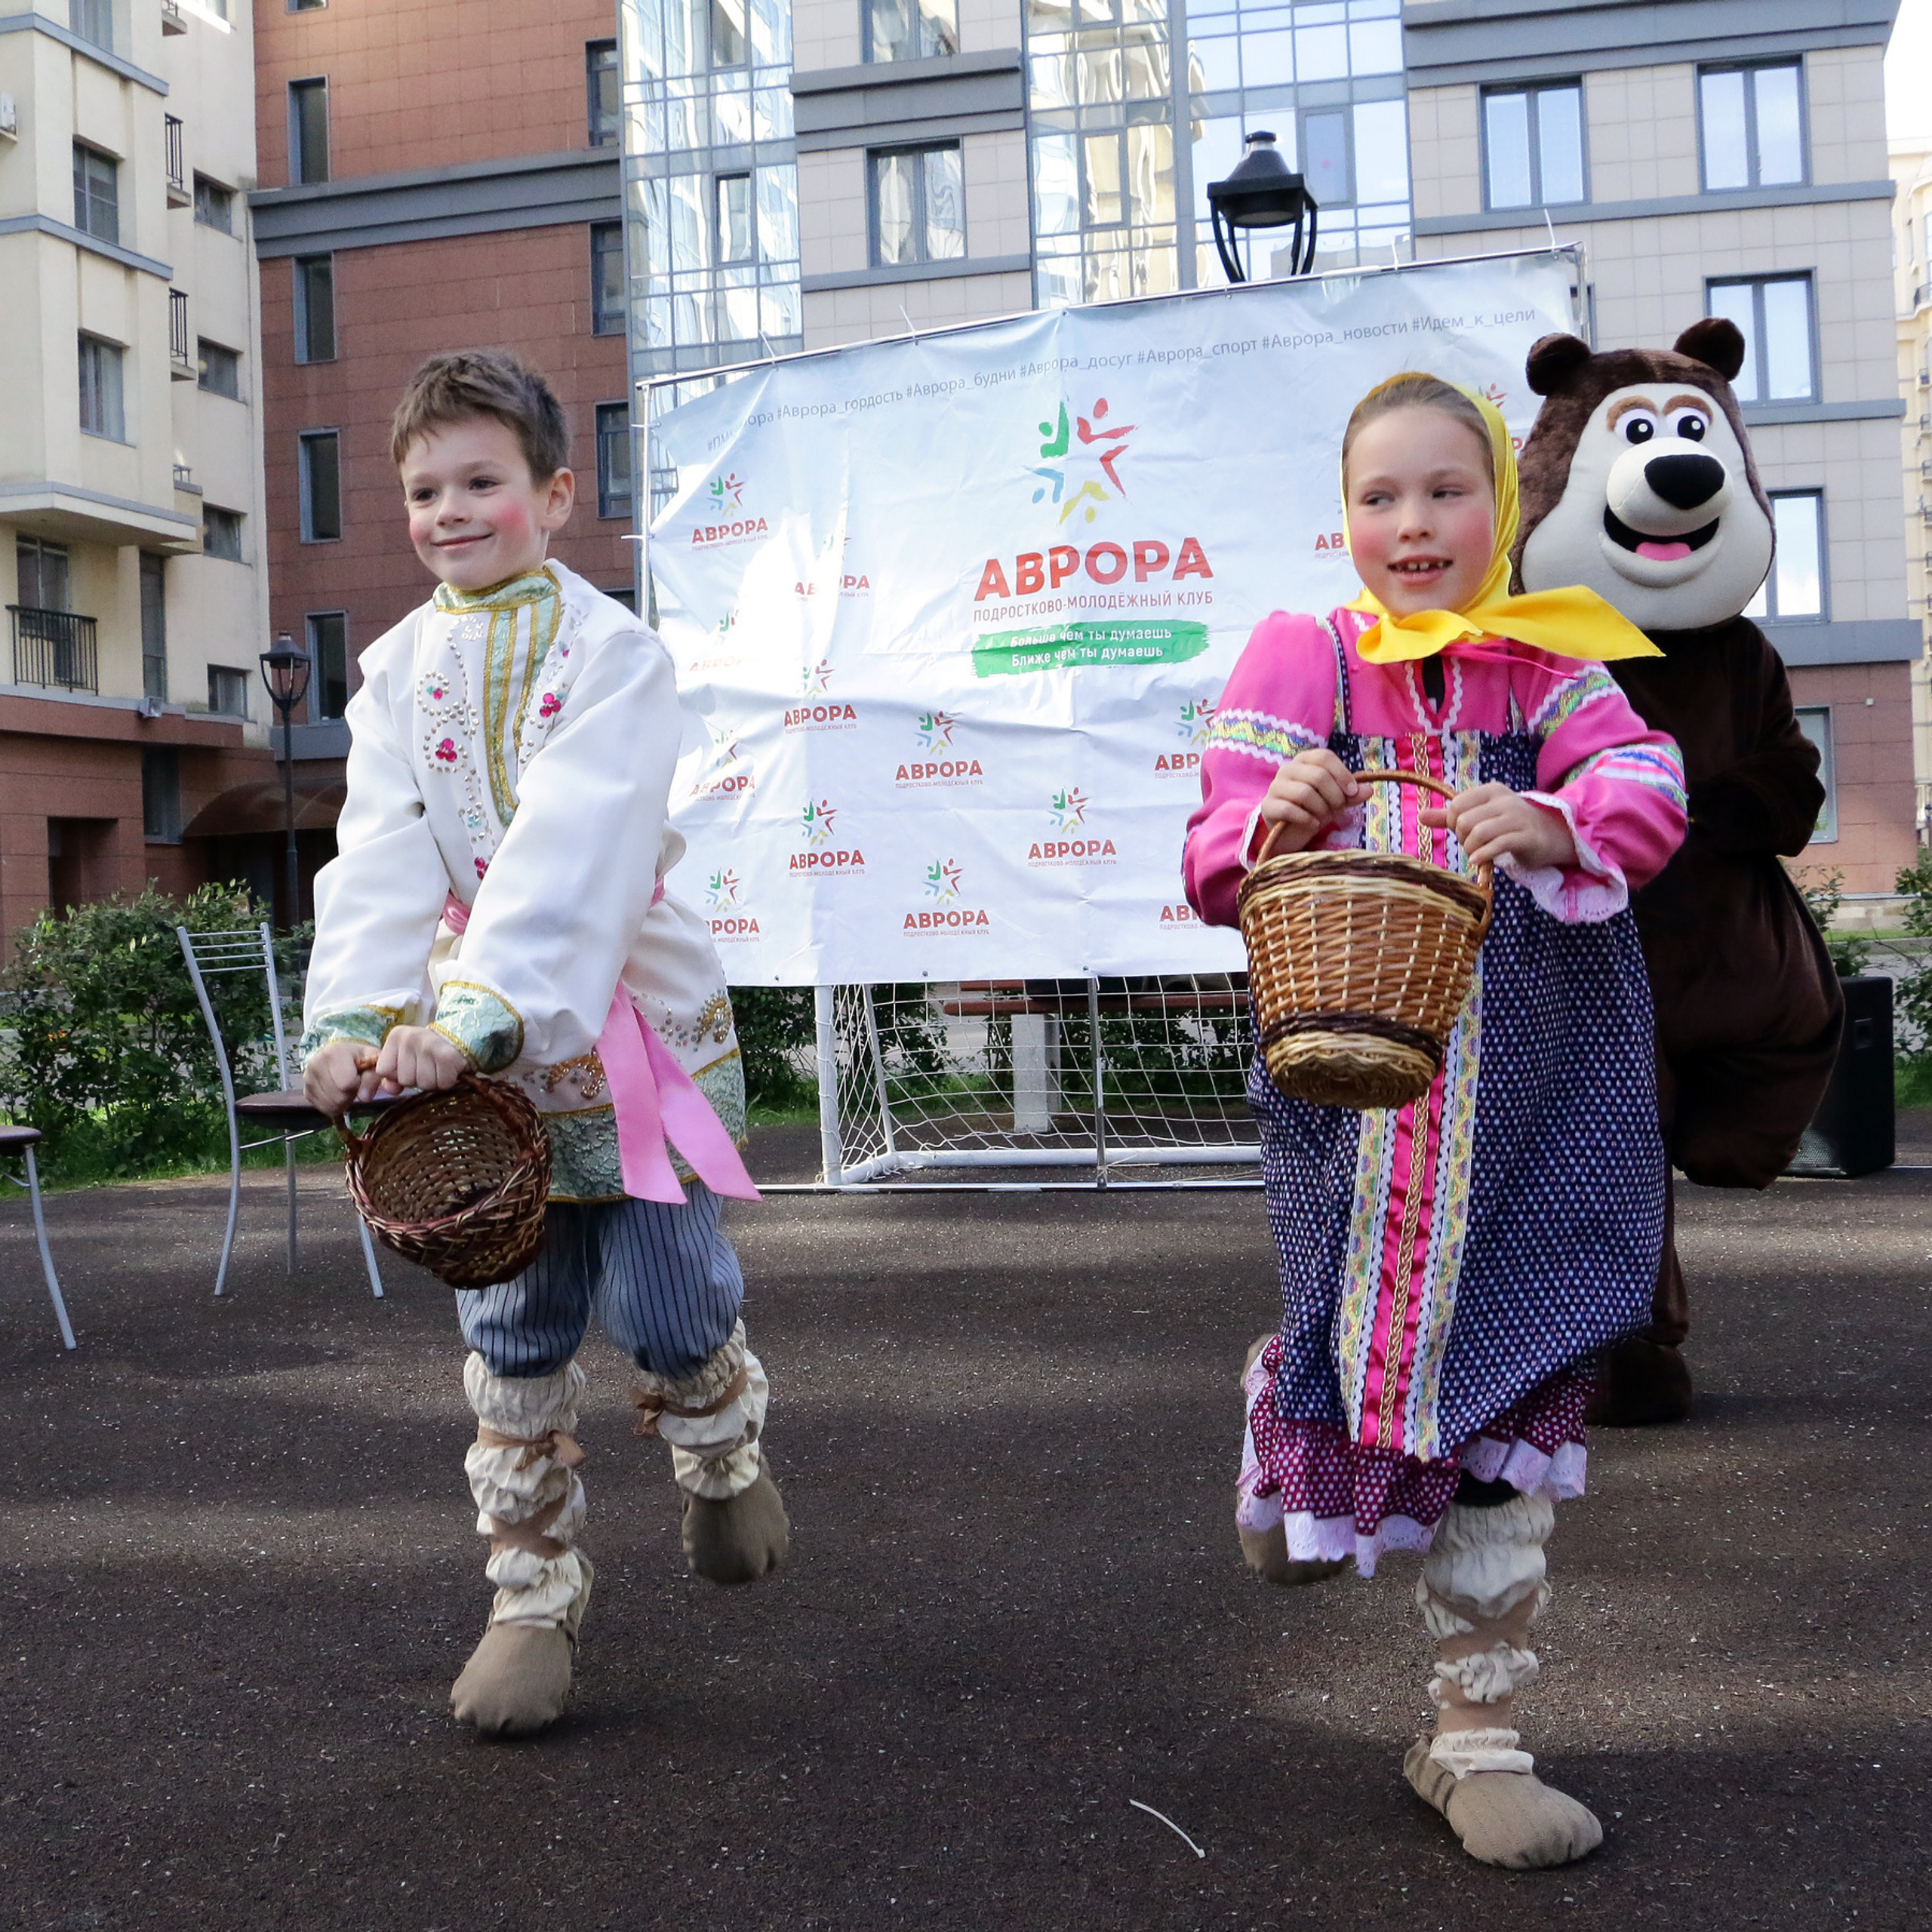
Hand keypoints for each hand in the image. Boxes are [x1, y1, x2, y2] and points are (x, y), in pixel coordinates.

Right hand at [303, 1040, 376, 1115]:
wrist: (339, 1054)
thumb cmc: (358, 1057)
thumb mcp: (372, 1060)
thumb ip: (373, 1077)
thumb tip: (365, 1098)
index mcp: (333, 1053)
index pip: (346, 1084)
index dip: (358, 1084)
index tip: (359, 1076)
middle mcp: (315, 1064)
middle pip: (338, 1097)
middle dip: (350, 1094)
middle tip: (353, 1083)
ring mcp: (308, 1079)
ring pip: (331, 1106)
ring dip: (343, 1102)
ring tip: (345, 1087)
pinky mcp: (306, 1091)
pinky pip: (324, 1109)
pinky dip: (334, 1106)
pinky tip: (337, 1093)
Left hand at [367, 1025, 470, 1098]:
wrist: (461, 1039)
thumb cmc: (429, 1053)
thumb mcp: (406, 1059)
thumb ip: (393, 1076)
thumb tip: (391, 1090)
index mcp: (396, 1036)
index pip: (384, 1070)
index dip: (397, 1075)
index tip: (411, 1065)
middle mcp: (410, 1037)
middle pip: (405, 1080)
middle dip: (418, 1079)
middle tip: (429, 1066)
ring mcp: (429, 1045)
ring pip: (424, 1084)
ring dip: (434, 1081)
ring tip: (439, 1068)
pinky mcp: (447, 1056)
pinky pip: (442, 1083)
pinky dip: (447, 1081)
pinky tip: (449, 1069)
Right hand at [1257, 748, 1360, 855]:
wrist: (1289, 831)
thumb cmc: (1313, 809)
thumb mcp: (1336, 801)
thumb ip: (1351, 794)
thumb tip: (1369, 789)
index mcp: (1305, 760)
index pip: (1324, 757)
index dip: (1342, 774)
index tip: (1352, 792)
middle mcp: (1288, 769)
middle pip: (1317, 775)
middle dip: (1334, 796)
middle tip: (1338, 809)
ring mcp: (1275, 786)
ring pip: (1304, 792)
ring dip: (1321, 809)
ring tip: (1323, 817)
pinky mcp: (1268, 806)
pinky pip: (1289, 809)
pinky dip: (1306, 819)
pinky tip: (1312, 824)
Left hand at [1420, 783, 1577, 869]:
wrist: (1551, 835)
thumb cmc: (1509, 826)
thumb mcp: (1480, 816)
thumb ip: (1450, 816)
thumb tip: (1420, 816)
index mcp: (1491, 791)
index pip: (1457, 805)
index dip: (1454, 822)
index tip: (1464, 832)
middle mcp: (1504, 801)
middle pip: (1465, 820)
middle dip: (1462, 837)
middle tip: (1472, 844)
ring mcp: (1517, 818)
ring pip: (1479, 832)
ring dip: (1471, 848)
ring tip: (1475, 854)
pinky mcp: (1527, 837)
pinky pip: (1498, 844)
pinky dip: (1482, 855)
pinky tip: (1477, 861)